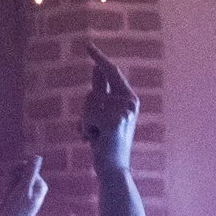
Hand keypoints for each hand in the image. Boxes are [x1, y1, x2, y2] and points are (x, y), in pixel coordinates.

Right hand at [0, 156, 46, 215]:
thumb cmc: (16, 210)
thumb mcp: (23, 189)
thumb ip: (29, 172)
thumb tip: (37, 157)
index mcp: (39, 184)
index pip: (21, 166)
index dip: (13, 174)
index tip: (15, 191)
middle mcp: (32, 186)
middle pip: (14, 170)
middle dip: (7, 180)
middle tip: (9, 197)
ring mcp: (22, 190)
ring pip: (6, 177)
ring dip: (2, 187)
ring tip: (5, 200)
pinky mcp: (12, 195)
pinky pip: (2, 185)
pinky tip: (1, 201)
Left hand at [81, 42, 138, 175]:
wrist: (114, 169)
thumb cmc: (108, 143)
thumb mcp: (105, 114)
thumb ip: (102, 91)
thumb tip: (96, 68)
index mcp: (130, 99)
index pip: (111, 73)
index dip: (99, 59)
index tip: (88, 46)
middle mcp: (129, 103)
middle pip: (94, 92)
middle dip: (87, 112)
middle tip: (95, 133)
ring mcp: (121, 111)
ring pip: (87, 104)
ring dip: (85, 122)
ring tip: (98, 136)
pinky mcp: (112, 121)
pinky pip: (86, 117)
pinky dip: (85, 130)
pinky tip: (96, 140)